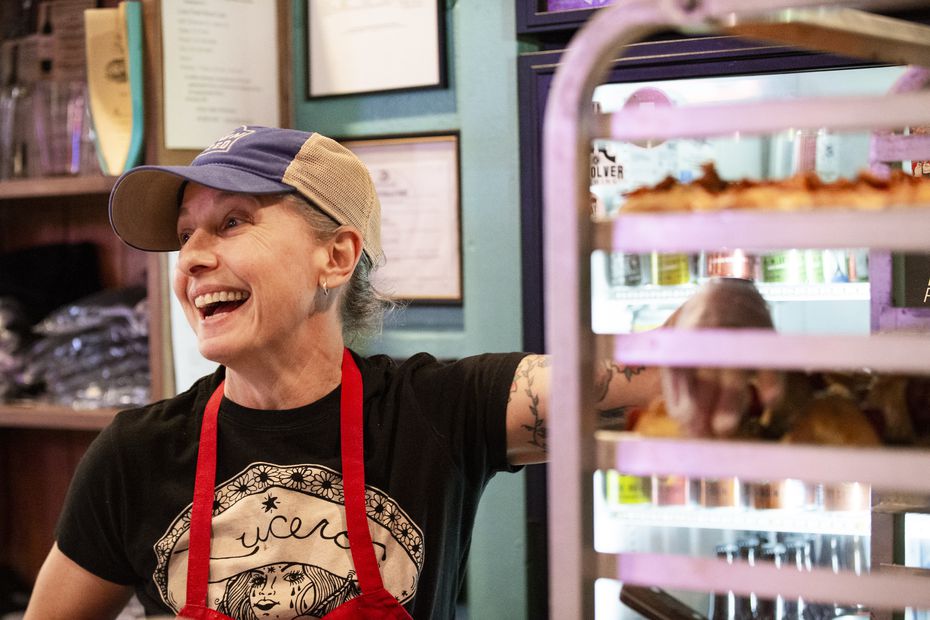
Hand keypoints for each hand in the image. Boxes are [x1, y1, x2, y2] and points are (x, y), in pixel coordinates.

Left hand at [659, 278, 784, 437]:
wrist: (729, 292)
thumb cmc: (699, 330)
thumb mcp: (678, 346)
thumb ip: (678, 381)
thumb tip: (683, 419)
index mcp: (686, 334)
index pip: (681, 364)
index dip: (681, 392)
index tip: (682, 418)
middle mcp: (712, 332)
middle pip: (707, 371)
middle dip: (704, 403)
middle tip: (702, 433)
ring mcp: (740, 333)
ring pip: (736, 368)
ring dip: (730, 399)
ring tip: (724, 428)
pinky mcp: (765, 337)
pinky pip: (770, 359)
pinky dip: (771, 380)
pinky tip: (768, 401)